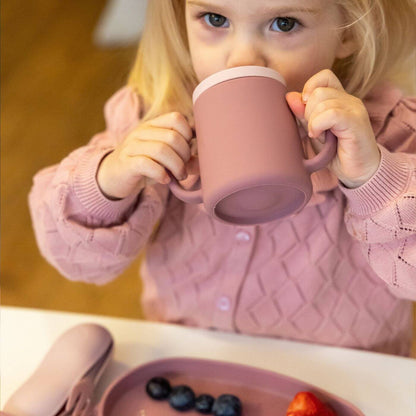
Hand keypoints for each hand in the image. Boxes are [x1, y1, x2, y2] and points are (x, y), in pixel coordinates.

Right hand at [97, 112, 194, 198]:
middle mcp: (141, 132)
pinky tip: (165, 180)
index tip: (189, 149)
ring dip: (176, 166)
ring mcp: (132, 146)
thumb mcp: (164, 158)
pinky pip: (146, 164)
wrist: (113, 176)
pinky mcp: (126, 163)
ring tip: (179, 176)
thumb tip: (204, 163)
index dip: (188, 134)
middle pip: (172, 137)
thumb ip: (183, 158)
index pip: (176, 118)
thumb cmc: (144, 166)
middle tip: (184, 169)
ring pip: (161, 150)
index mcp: (153, 126)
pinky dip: (160, 173)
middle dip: (184, 155)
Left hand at [286, 69, 379, 187]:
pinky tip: (319, 136)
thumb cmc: (336, 153)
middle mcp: (349, 100)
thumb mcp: (314, 132)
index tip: (303, 111)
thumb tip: (289, 97)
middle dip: (307, 112)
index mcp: (340, 99)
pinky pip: (331, 114)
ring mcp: (355, 110)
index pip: (324, 77)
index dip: (309, 89)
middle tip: (312, 130)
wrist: (358, 172)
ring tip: (318, 136)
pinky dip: (319, 125)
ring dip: (313, 121)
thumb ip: (303, 115)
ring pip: (322, 101)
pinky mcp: (356, 122)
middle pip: (318, 91)